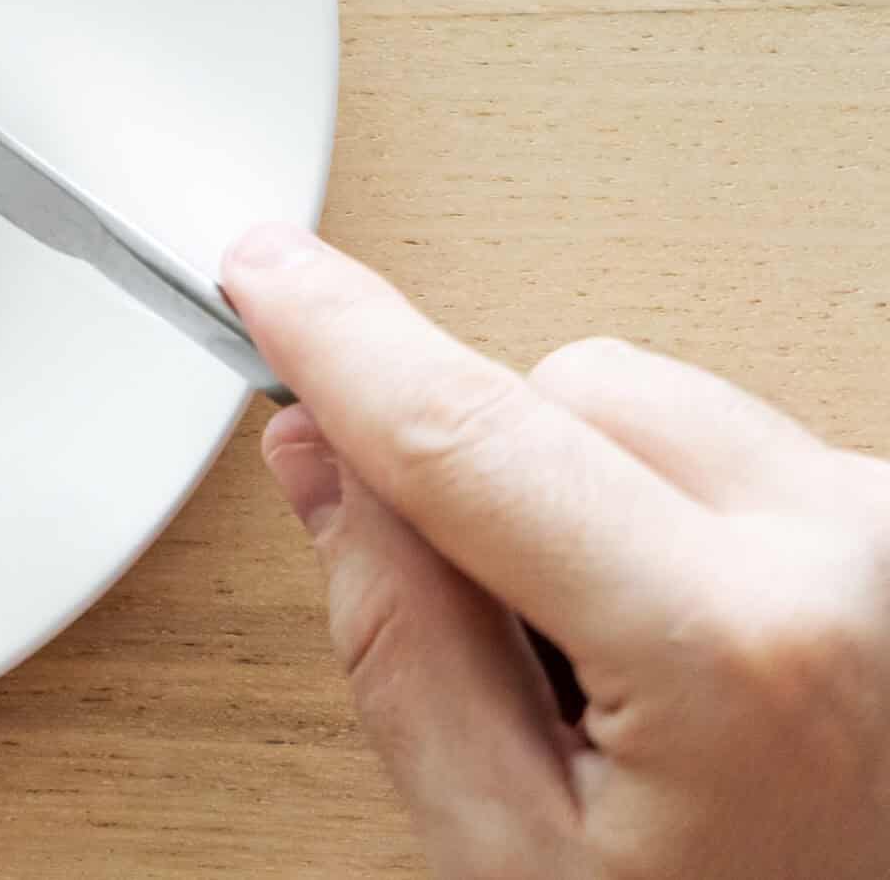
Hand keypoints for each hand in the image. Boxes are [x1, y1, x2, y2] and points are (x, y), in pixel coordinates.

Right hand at [223, 224, 889, 878]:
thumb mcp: (509, 854)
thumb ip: (398, 642)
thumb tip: (321, 457)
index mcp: (739, 651)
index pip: (474, 439)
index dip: (342, 345)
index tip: (265, 275)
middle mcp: (854, 556)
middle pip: (564, 389)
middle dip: (488, 478)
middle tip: (510, 644)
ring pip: (648, 400)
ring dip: (589, 493)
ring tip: (629, 668)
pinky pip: (736, 443)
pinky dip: (678, 515)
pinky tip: (701, 650)